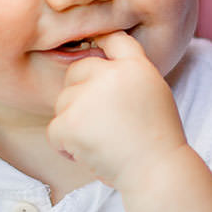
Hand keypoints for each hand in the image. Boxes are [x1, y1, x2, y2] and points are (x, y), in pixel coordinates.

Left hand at [48, 30, 186, 190]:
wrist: (157, 171)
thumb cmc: (158, 140)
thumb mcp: (155, 94)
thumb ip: (130, 74)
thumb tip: (99, 57)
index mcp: (136, 67)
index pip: (114, 40)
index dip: (101, 42)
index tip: (93, 48)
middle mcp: (111, 74)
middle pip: (78, 69)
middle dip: (80, 92)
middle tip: (98, 121)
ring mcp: (89, 97)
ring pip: (63, 101)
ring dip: (73, 121)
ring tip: (100, 141)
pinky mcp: (71, 121)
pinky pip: (54, 128)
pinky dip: (65, 145)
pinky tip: (86, 153)